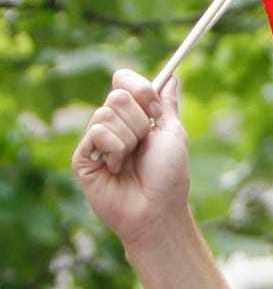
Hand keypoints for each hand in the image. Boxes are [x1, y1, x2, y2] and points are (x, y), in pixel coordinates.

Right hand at [72, 69, 191, 247]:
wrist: (158, 209)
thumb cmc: (170, 177)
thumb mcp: (174, 134)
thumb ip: (167, 106)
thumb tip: (172, 78)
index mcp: (135, 117)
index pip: (123, 81)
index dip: (139, 89)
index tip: (155, 110)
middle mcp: (114, 125)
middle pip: (117, 95)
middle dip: (139, 121)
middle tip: (145, 144)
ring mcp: (96, 141)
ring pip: (105, 113)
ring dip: (129, 139)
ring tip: (131, 161)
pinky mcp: (83, 156)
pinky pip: (96, 133)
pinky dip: (115, 149)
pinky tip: (116, 168)